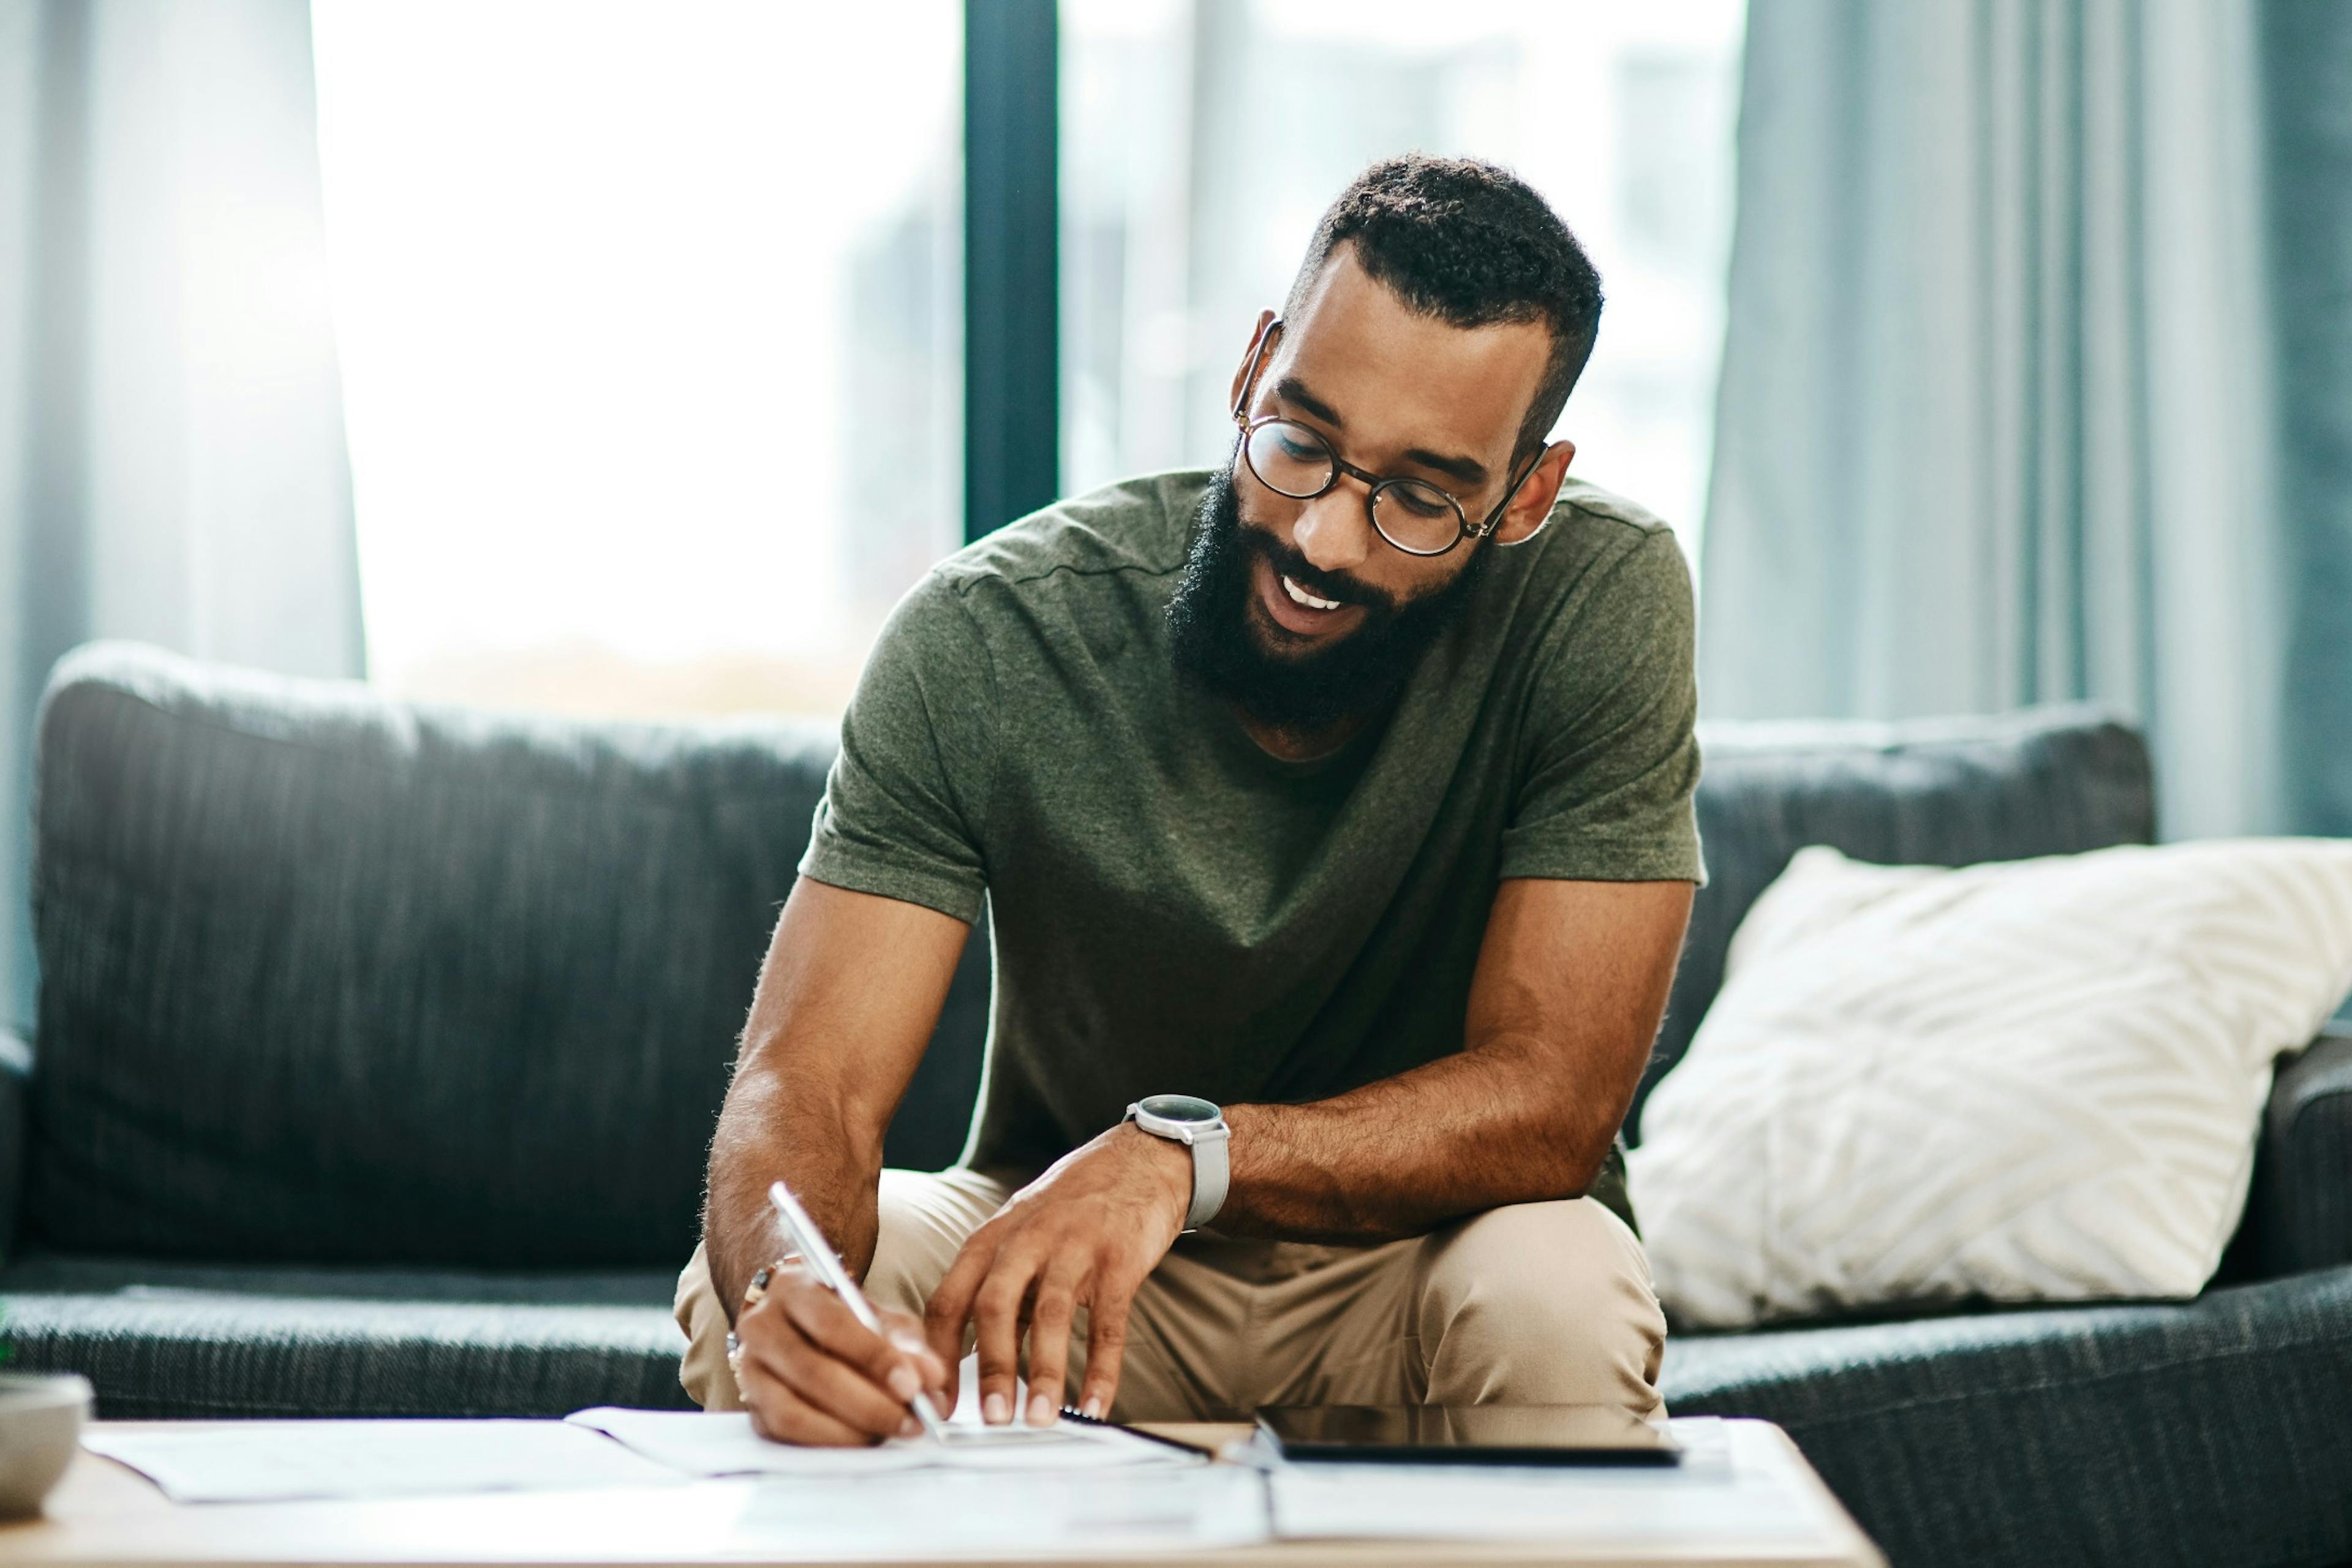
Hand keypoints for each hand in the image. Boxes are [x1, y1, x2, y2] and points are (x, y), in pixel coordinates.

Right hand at [731, 1261, 952, 1445]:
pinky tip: (861, 1441)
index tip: (912, 1387)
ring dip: (848, 1431)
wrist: (799, 1325)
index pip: (832, 1325)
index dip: (874, 1359)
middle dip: (869, 1404)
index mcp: (793, 1288)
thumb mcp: (880, 1317)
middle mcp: (760, 1326)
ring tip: (889, 1434)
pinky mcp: (751, 1408)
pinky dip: (826, 1444)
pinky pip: (784, 1435)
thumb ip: (907, 1344)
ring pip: (792, 1411)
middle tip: (910, 1421)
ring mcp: (749, 1369)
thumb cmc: (845, 1320)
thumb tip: (930, 1378)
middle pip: (812, 1373)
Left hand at [924, 1125, 1189, 1425]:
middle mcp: (1025, 1240)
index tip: (936, 1404)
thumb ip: (999, 1296)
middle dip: (990, 1367)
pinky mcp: (1120, 1258)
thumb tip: (968, 1367)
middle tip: (990, 1420)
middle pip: (993, 1305)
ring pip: (1051, 1314)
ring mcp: (1074, 1246)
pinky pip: (1108, 1322)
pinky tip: (1095, 1405)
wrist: (1139, 1161)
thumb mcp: (1021, 1241)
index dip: (937, 1355)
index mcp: (991, 1241)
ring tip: (1040, 1420)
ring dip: (1044, 1372)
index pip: (948, 1300)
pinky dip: (1102, 1369)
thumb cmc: (1071, 1212)